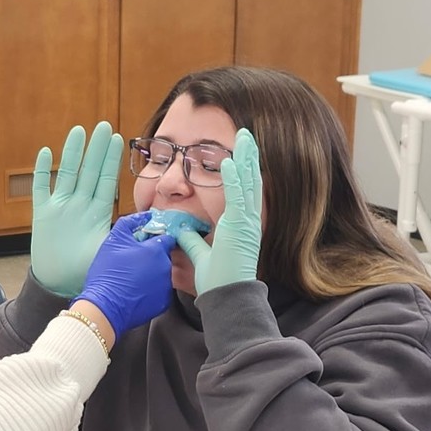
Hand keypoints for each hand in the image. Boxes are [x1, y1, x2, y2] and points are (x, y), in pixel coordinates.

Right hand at [31, 122, 123, 296]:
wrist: (58, 285)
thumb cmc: (86, 272)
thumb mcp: (110, 252)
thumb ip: (127, 236)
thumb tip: (153, 226)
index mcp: (97, 213)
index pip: (106, 180)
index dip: (111, 160)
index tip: (118, 139)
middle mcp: (79, 205)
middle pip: (89, 171)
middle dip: (96, 149)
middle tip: (104, 126)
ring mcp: (60, 208)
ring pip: (67, 173)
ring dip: (73, 153)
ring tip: (79, 131)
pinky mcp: (42, 214)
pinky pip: (41, 188)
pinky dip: (42, 171)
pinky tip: (46, 152)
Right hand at [73, 211, 174, 338]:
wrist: (104, 307)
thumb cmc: (107, 273)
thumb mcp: (114, 241)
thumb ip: (131, 223)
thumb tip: (145, 215)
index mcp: (156, 250)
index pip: (166, 238)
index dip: (155, 238)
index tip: (145, 243)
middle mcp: (166, 267)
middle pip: (163, 257)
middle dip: (151, 257)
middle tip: (133, 262)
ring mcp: (166, 286)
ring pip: (161, 274)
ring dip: (151, 274)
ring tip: (132, 279)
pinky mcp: (162, 303)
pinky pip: (159, 292)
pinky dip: (150, 291)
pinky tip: (135, 291)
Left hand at [175, 128, 262, 294]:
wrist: (227, 296)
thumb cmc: (218, 282)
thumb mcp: (202, 256)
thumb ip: (191, 242)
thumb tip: (180, 231)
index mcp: (241, 227)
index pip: (244, 192)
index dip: (242, 171)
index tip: (238, 153)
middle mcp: (249, 221)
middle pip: (251, 181)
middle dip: (248, 156)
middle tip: (246, 134)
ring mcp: (247, 222)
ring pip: (249, 182)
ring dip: (246, 158)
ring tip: (243, 136)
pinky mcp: (241, 226)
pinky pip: (239, 196)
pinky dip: (235, 177)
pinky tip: (230, 160)